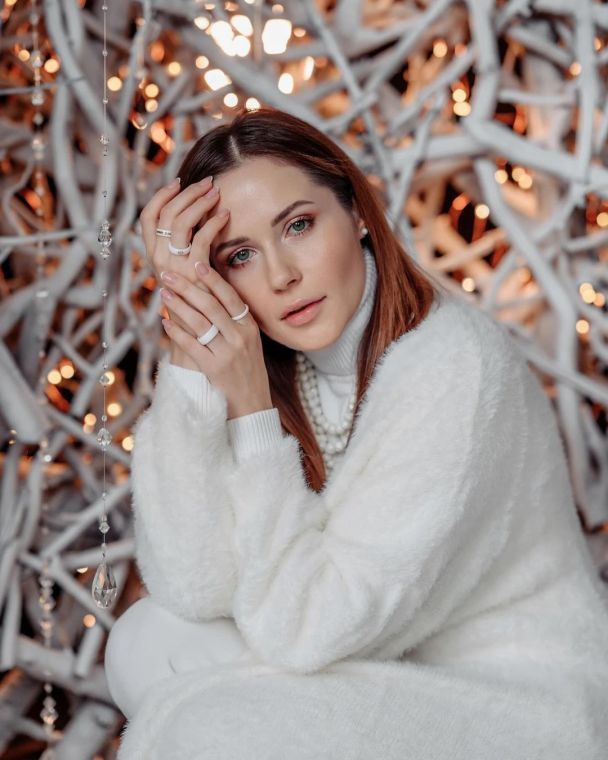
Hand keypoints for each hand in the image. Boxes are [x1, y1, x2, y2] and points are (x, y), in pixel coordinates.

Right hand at [138, 175, 227, 352]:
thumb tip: (199, 220)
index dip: (161, 196)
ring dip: (199, 202)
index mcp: (154, 256)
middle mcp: (159, 259)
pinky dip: (213, 223)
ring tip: (216, 193)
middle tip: (207, 183)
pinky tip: (225, 216)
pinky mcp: (192, 273)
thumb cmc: (200, 304)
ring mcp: (173, 266)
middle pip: (165, 213)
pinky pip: (200, 239)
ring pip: (180, 221)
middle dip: (186, 193)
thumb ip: (190, 248)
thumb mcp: (190, 272)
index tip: (178, 181)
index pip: (148, 217)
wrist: (202, 337)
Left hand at [159, 265, 272, 420]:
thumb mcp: (249, 342)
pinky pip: (191, 345)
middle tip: (169, 275)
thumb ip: (234, 321)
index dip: (213, 280)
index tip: (197, 264)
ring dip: (179, 306)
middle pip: (211, 306)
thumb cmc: (247, 370)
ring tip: (164, 294)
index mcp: (250, 328)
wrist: (252, 403)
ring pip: (199, 323)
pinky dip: (177, 332)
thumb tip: (210, 295)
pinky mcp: (214, 368)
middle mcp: (240, 337)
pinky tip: (165, 322)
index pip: (230, 297)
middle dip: (188, 288)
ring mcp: (228, 353)